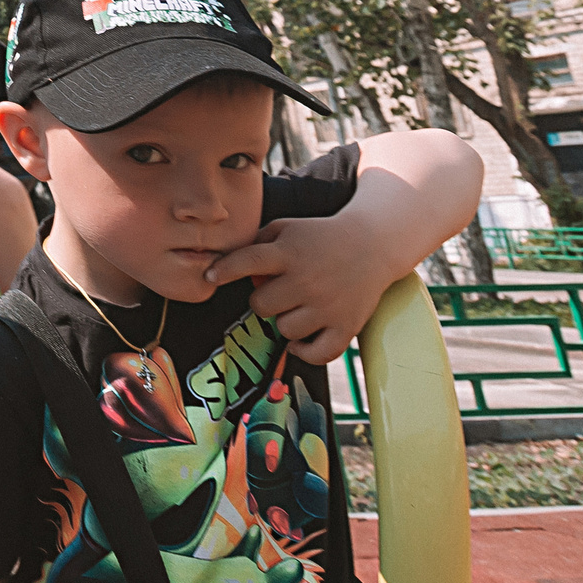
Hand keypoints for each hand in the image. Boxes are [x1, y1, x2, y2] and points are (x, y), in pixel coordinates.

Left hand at [206, 216, 388, 362]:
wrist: (373, 244)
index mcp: (290, 253)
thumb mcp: (287, 228)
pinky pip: (317, 354)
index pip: (247, 262)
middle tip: (278, 291)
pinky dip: (304, 352)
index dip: (223, 270)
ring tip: (297, 306)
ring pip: (284, 329)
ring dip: (285, 320)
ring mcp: (328, 306)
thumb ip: (256, 244)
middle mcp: (307, 281)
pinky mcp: (347, 327)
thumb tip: (227, 267)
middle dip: (263, 299)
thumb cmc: (320, 238)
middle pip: (261, 305)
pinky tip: (300, 340)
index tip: (210, 276)